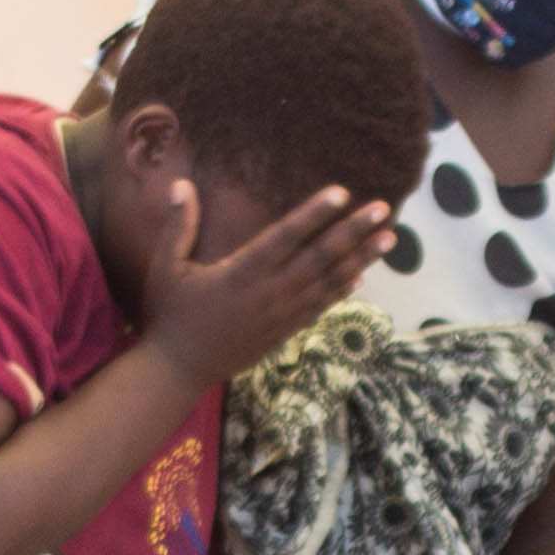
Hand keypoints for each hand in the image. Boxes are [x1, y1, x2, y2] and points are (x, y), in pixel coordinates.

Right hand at [136, 183, 391, 390]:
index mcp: (242, 272)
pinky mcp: (283, 332)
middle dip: (354, 232)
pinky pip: (320, 307)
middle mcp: (269, 292)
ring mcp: (280, 314)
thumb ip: (177, 226)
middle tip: (383, 210)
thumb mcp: (165, 267)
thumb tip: (181, 184)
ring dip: (361, 259)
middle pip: (320, 257)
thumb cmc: (170, 314)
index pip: (286, 236)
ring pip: (328, 282)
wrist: (179, 370)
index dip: (315, 214)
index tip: (341, 194)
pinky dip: (342, 290)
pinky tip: (362, 275)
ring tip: (389, 238)